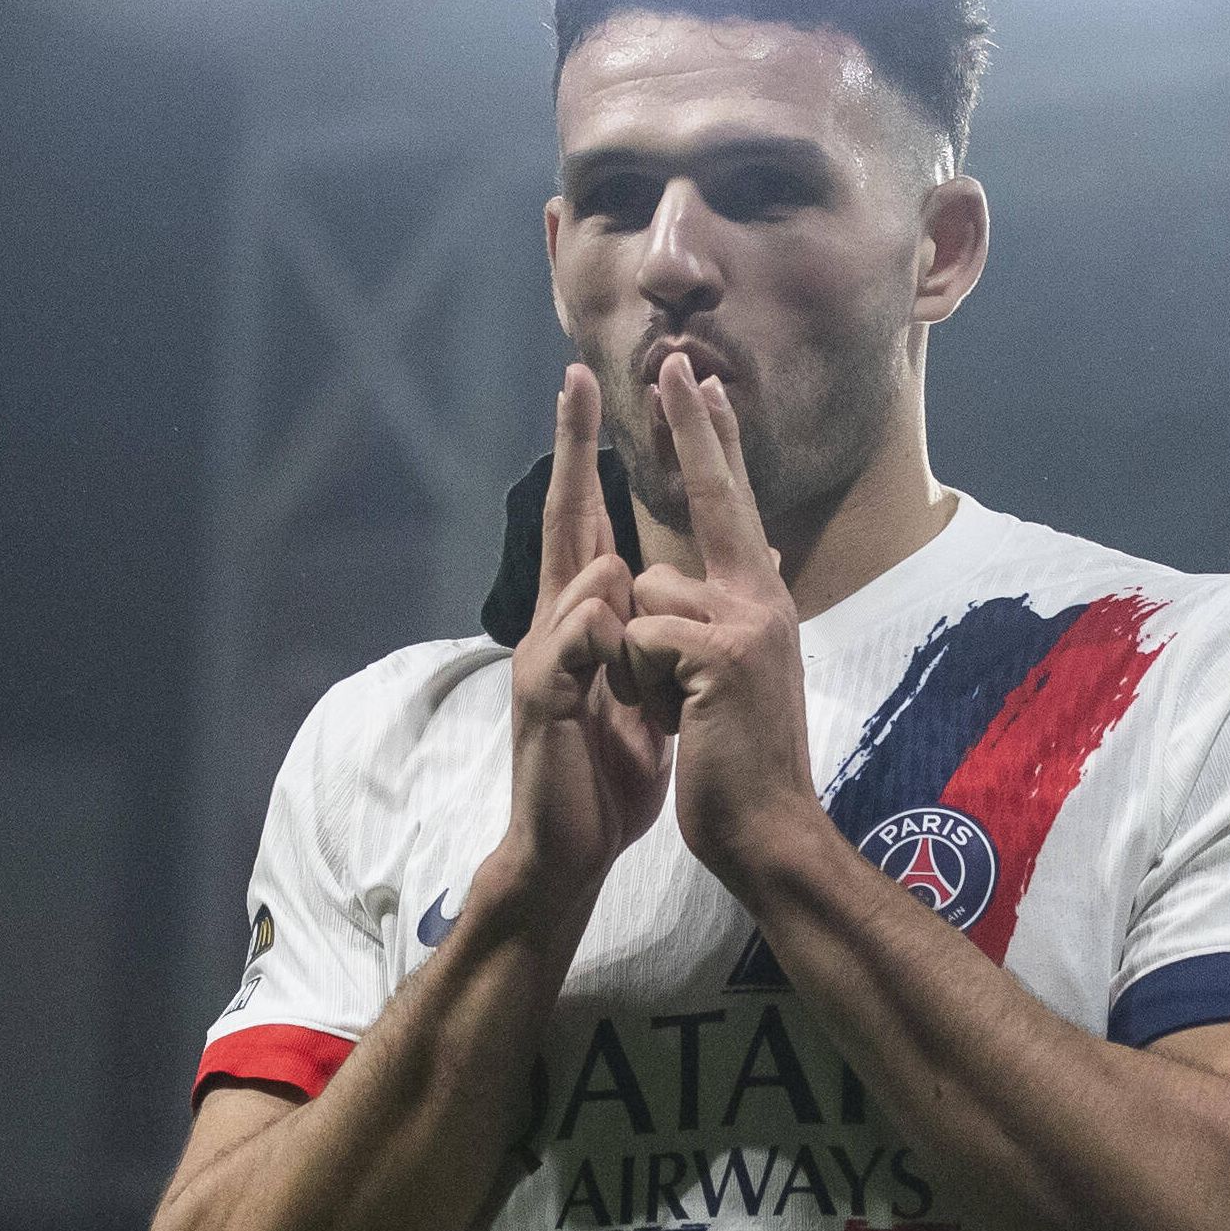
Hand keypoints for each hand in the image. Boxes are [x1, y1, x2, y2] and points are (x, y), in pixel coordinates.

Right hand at [500, 366, 665, 896]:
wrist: (571, 851)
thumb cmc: (608, 775)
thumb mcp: (646, 695)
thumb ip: (655, 637)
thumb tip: (688, 586)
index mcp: (586, 622)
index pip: (589, 523)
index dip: (592, 458)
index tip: (596, 390)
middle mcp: (556, 626)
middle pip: (562, 520)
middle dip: (572, 448)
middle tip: (576, 379)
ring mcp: (543, 658)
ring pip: (585, 580)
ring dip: (621, 607)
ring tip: (639, 674)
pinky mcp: (542, 699)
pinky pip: (573, 643)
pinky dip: (600, 644)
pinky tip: (608, 663)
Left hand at [623, 355, 820, 880]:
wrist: (768, 828)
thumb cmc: (741, 761)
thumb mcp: (743, 674)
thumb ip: (743, 609)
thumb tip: (763, 551)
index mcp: (760, 601)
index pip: (731, 506)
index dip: (713, 444)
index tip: (698, 385)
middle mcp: (762, 598)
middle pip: (714, 501)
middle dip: (694, 431)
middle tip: (675, 361)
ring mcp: (746, 623)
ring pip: (649, 591)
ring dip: (638, 656)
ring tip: (676, 706)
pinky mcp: (719, 655)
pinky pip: (644, 635)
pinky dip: (641, 682)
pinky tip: (678, 718)